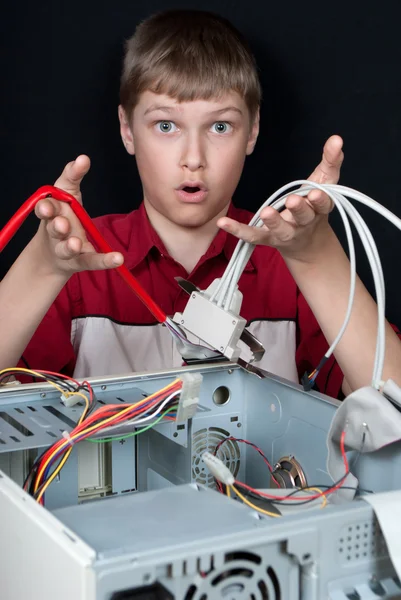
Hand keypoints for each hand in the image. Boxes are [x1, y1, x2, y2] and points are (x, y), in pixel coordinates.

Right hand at [32, 155, 123, 275]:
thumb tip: (83, 157)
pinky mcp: (80, 262)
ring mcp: (66, 248)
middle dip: (56, 226)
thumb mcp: (66, 194)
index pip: (46, 206)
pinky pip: (92, 261)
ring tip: (76, 243)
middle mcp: (55, 231)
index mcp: (51, 213)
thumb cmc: (62, 216)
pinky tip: (118, 258)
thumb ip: (72, 176)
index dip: (45, 206)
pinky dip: (105, 261)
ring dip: (70, 245)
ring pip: (67, 248)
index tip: (46, 205)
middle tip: (61, 223)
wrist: (51, 255)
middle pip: (53, 229)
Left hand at [218, 135, 343, 260]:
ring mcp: (285, 233)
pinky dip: (237, 230)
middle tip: (292, 201)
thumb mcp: (325, 183)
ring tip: (265, 212)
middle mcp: (303, 223)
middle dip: (299, 209)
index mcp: (319, 210)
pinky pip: (252, 235)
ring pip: (280, 229)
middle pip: (303, 217)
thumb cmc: (314, 207)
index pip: (322, 205)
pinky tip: (222, 222)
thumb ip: (331, 160)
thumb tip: (336, 139)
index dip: (319, 200)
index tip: (315, 193)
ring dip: (273, 221)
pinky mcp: (268, 238)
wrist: (308, 243)